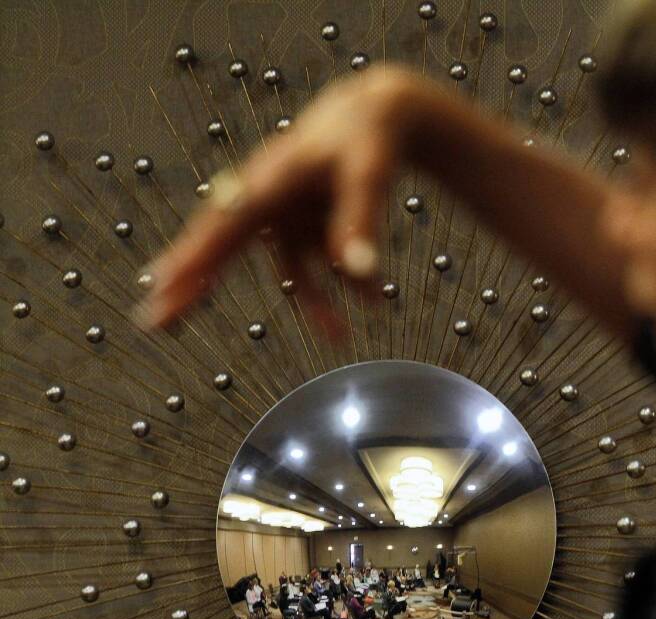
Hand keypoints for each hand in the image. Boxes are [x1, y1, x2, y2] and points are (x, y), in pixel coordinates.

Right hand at [137, 67, 413, 331]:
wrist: (375, 116)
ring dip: (317, 303)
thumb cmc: (365, 138)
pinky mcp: (307, 225)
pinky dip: (347, 283)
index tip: (157, 284)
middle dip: (193, 284)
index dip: (190, 257)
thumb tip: (361, 269)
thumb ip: (360, 220)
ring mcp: (286, 214)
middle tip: (153, 320)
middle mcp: (267, 198)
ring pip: (289, 267)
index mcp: (269, 179)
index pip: (222, 222)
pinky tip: (376, 300)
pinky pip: (320, 263)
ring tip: (342, 338)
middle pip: (223, 245)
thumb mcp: (368, 173)